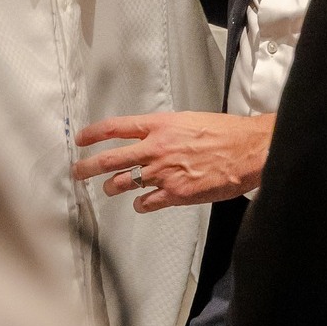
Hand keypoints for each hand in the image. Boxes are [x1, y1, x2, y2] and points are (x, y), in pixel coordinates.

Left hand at [74, 111, 274, 211]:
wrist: (248, 150)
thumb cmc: (225, 133)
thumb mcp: (189, 121)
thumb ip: (166, 131)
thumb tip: (150, 139)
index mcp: (161, 126)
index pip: (117, 128)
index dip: (94, 134)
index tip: (81, 139)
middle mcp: (157, 148)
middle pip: (110, 159)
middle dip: (88, 167)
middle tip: (78, 172)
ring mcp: (164, 173)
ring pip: (124, 183)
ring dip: (113, 187)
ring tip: (110, 188)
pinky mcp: (176, 194)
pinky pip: (146, 203)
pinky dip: (141, 204)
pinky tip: (143, 202)